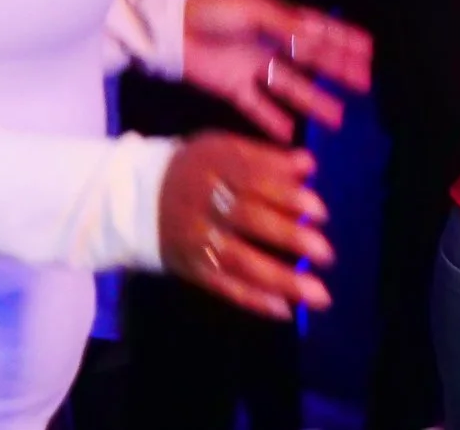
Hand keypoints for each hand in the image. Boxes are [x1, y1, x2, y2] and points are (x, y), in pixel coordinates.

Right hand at [159, 133, 332, 320]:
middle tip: (325, 253)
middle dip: (288, 236)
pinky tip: (283, 309)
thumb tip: (307, 164)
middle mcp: (201, 201)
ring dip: (280, 278)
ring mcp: (194, 237)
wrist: (135, 197)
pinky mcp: (190, 267)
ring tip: (318, 294)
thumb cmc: (192, 169)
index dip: (286, 194)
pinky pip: (223, 286)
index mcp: (211, 164)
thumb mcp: (221, 150)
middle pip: (247, 218)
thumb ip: (265, 158)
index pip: (252, 178)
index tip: (321, 210)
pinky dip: (253, 299)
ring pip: (239, 259)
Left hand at [181, 0, 372, 141]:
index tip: (369, 49)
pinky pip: (258, 107)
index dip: (342, 38)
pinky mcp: (232, 87)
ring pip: (290, 87)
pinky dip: (273, 120)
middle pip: (310, 60)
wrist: (169, 28)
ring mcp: (251, 66)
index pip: (317, 30)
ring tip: (338, 119)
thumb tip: (322, 36)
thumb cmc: (213, 11)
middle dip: (337, 71)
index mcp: (276, 19)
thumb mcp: (254, 11)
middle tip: (364, 85)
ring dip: (313, 101)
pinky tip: (290, 134)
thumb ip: (287, 26)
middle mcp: (268, 43)